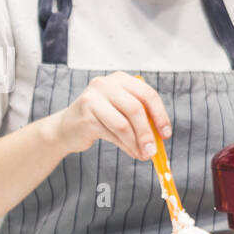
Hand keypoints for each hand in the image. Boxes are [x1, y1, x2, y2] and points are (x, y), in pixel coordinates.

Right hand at [51, 71, 170, 159]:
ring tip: (142, 154)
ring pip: (124, 124)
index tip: (166, 134)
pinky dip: (126, 146)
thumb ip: (141, 119)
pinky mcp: (86, 115)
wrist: (67, 128)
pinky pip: (112, 134)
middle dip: (148, 133)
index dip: (160, 115)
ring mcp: (93, 98)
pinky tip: (131, 152)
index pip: (148, 94)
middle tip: (153, 151)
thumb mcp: (122, 113)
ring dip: (137, 143)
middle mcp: (106, 84)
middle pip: (136, 109)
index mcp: (120, 79)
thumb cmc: (100, 119)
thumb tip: (160, 138)